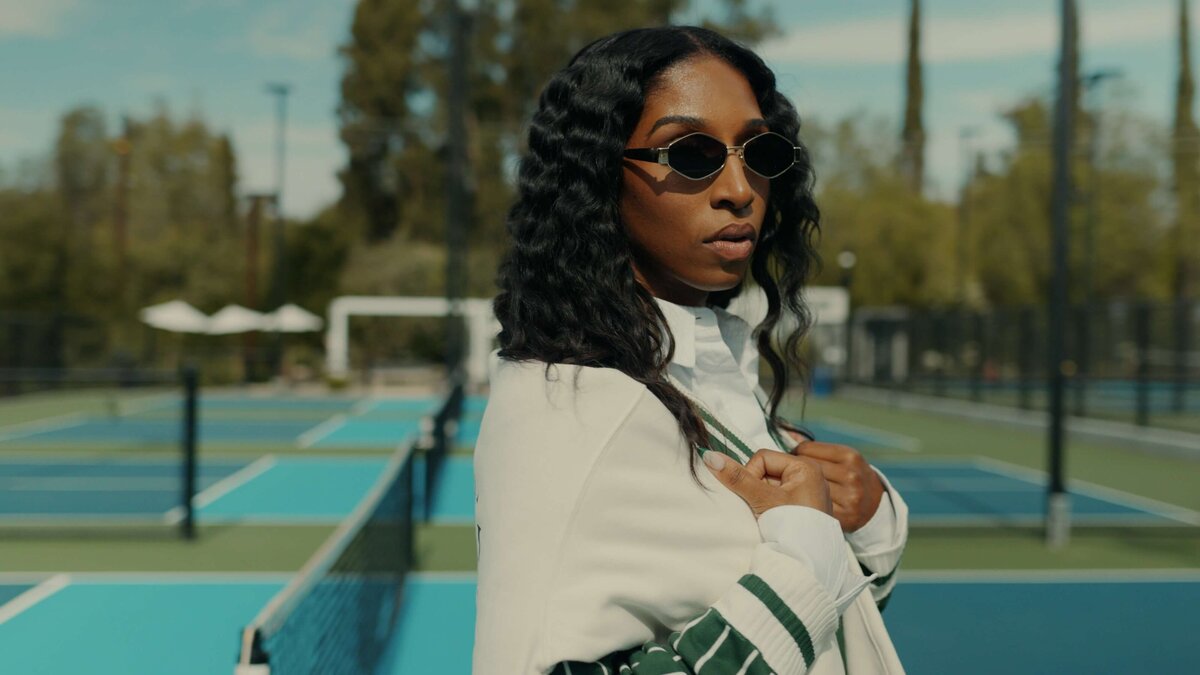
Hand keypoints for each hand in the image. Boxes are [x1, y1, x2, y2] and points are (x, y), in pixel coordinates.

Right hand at [702, 449, 832, 518]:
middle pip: (766, 470)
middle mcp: (808, 475)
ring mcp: (806, 492)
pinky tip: (772, 520)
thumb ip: (737, 478)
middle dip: (756, 488)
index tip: (753, 497)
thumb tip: (709, 456)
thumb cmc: (793, 528)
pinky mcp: (802, 507)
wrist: (809, 563)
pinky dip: (768, 507)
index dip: (750, 474)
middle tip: (760, 507)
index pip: (762, 457)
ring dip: (761, 498)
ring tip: (768, 516)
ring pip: (769, 485)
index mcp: (805, 466)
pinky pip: (776, 497)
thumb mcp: (762, 499)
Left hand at [786, 432, 883, 532]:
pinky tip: (807, 504)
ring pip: (809, 489)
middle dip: (797, 471)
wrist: (875, 503)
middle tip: (794, 476)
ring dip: (800, 489)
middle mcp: (851, 476)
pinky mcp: (844, 517)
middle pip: (806, 469)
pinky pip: (815, 508)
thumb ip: (813, 447)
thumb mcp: (840, 456)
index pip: (806, 449)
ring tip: (800, 490)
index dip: (798, 454)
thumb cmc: (849, 475)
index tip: (797, 460)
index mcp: (850, 456)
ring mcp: (849, 498)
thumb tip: (787, 433)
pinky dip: (808, 506)